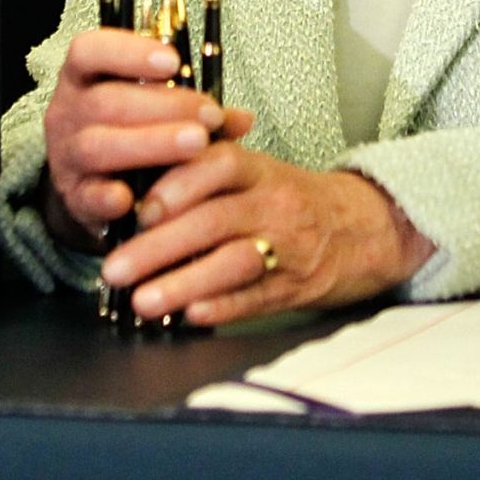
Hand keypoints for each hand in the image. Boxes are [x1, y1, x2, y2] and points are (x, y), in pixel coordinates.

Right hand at [42, 26, 246, 250]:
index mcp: (84, 77)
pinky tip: (138, 198)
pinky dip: (111, 197)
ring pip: (97, 145)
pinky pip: (87, 196)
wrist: (94, 187)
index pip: (90, 50)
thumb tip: (243, 118)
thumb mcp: (157, 111)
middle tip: (209, 115)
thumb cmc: (131, 133)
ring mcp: (66, 156)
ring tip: (197, 144)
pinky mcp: (73, 197)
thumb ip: (195, 110)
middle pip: (104, 101)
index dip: (129, 51)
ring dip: (151, 143)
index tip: (173, 61)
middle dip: (162, 106)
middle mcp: (67, 112)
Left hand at [100, 148, 433, 325]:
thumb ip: (206, 166)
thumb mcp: (256, 169)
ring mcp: (287, 246)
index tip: (140, 207)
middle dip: (158, 247)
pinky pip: (256, 298)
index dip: (178, 183)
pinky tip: (190, 316)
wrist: (364, 227)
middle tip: (116, 268)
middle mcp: (273, 204)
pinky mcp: (295, 286)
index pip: (219, 164)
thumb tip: (138, 180)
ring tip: (143, 302)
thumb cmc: (292, 198)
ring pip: (233, 263)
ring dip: (183, 284)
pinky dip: (221, 308)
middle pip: (214, 220)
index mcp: (259, 170)